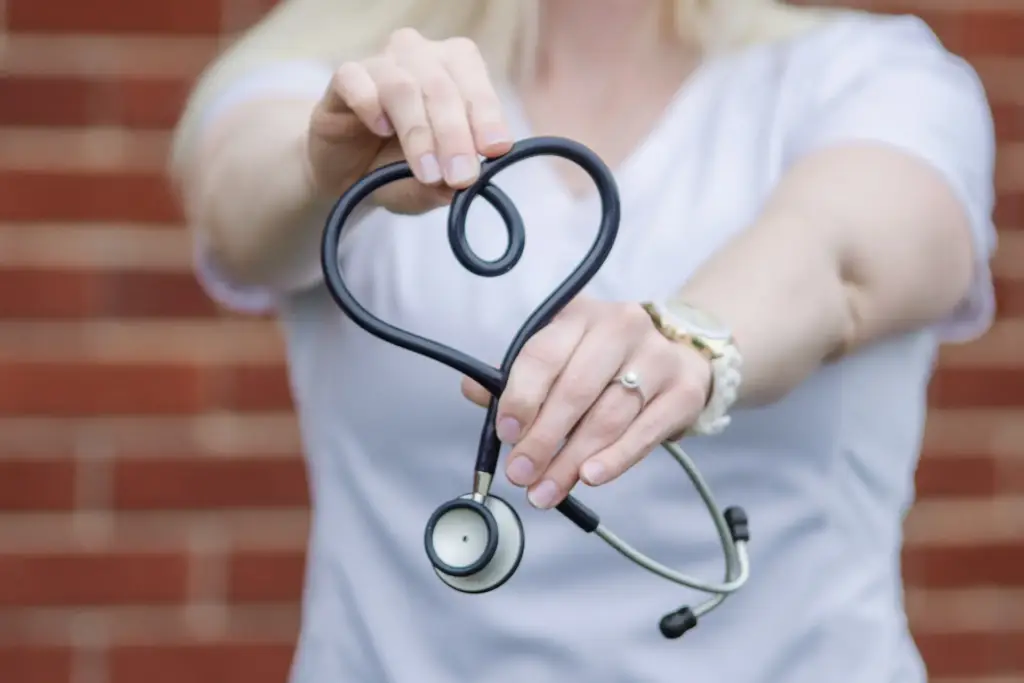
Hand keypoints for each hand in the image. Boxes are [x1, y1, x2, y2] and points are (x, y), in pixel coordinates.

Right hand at [307, 28, 512, 214]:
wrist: (347, 172)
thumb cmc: (397, 167)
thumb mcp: (429, 186)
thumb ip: (447, 185)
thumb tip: (469, 184)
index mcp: (456, 71)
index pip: (476, 86)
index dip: (488, 117)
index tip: (494, 150)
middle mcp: (420, 57)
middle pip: (441, 87)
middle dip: (455, 135)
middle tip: (460, 176)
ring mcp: (380, 63)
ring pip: (403, 86)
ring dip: (419, 131)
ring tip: (427, 172)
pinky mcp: (344, 77)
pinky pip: (356, 80)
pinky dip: (370, 104)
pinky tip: (381, 129)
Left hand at [461, 297, 712, 508]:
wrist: (678, 357)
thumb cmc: (603, 364)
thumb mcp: (560, 356)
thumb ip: (518, 376)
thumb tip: (473, 391)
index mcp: (579, 315)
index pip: (543, 354)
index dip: (521, 398)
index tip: (505, 434)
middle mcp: (621, 326)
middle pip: (575, 390)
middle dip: (543, 440)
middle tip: (521, 474)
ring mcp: (657, 357)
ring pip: (607, 416)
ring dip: (572, 461)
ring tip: (546, 490)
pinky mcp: (684, 390)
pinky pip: (645, 431)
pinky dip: (616, 458)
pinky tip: (591, 477)